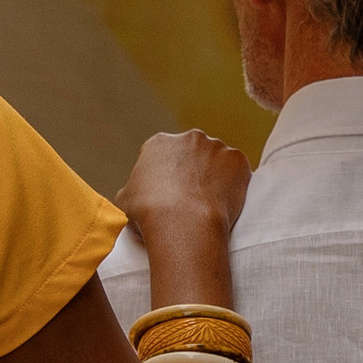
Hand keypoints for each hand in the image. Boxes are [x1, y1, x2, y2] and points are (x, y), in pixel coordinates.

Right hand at [117, 128, 251, 262]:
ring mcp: (216, 147)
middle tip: (192, 198)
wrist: (184, 225)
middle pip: (192, 153)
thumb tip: (135, 192)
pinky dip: (234, 184)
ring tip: (210, 203)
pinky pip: (237, 171)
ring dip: (215, 176)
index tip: (169, 192)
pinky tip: (225, 202)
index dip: (166, 174)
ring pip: (217, 161)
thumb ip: (133, 188)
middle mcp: (189, 137)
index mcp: (159, 143)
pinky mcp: (237, 160)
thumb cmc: (150, 215)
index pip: (163, 154)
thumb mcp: (125, 200)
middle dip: (193, 171)